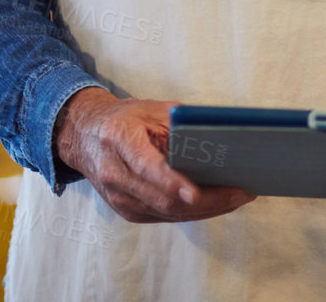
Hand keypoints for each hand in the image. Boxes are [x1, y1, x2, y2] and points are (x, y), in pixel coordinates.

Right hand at [54, 87, 255, 223]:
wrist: (84, 137)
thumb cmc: (125, 119)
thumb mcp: (151, 109)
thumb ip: (180, 124)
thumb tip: (218, 138)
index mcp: (119, 139)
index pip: (146, 167)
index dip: (171, 181)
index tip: (196, 192)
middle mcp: (114, 173)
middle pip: (162, 198)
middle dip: (207, 200)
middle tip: (241, 193)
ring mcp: (117, 197)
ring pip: (167, 212)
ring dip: (207, 209)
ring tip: (239, 197)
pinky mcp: (126, 210)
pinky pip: (164, 216)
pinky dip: (193, 212)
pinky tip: (218, 203)